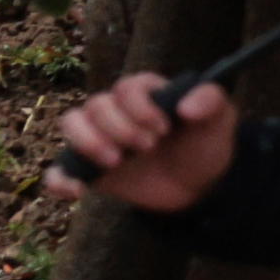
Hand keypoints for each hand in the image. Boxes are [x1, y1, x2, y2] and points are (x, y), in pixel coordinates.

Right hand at [51, 72, 236, 207]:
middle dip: (121, 128)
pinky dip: (60, 178)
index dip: (141, 108)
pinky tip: (77, 191)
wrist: (198, 186)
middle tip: (148, 147)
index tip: (164, 129)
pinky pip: (60, 169)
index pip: (126, 87)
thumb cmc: (204, 146)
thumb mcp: (219, 122)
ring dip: (89, 142)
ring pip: (71, 123)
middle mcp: (116, 111)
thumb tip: (187, 106)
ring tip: (116, 162)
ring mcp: (100, 138)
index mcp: (144, 93)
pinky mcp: (90, 168)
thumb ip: (212, 102)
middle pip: (96, 105)